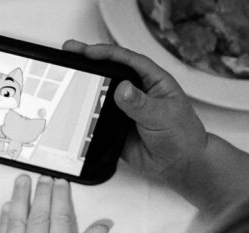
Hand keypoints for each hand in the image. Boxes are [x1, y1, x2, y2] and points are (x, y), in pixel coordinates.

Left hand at [0, 175, 111, 232]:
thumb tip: (105, 222)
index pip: (59, 218)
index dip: (60, 197)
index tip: (60, 182)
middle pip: (38, 215)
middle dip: (41, 192)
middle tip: (43, 176)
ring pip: (16, 221)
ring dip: (18, 199)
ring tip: (21, 180)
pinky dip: (4, 220)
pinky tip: (6, 207)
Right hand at [62, 41, 207, 185]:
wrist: (178, 164)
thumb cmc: (182, 135)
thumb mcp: (163, 115)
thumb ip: (141, 103)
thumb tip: (123, 89)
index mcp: (152, 80)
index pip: (127, 60)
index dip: (107, 54)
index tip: (88, 52)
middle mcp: (136, 91)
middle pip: (110, 72)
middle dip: (89, 63)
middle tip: (69, 53)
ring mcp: (124, 109)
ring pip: (101, 94)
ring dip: (85, 88)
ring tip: (67, 78)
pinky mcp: (115, 126)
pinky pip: (98, 117)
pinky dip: (85, 114)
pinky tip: (73, 108)